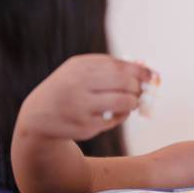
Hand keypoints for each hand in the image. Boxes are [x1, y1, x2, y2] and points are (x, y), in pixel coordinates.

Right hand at [17, 54, 153, 140]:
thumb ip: (112, 67)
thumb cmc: (70, 87)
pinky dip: (120, 116)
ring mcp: (81, 107)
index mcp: (80, 67)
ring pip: (124, 102)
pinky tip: (113, 113)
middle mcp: (78, 85)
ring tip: (130, 102)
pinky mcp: (85, 126)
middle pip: (125, 83)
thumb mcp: (84, 71)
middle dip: (137, 88)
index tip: (153, 76)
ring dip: (133, 103)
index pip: (120, 66)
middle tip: (138, 92)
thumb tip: (147, 69)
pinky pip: (115, 120)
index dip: (141, 72)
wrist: (39, 115)